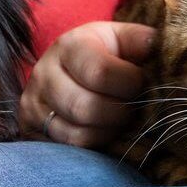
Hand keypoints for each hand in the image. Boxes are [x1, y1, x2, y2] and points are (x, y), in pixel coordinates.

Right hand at [18, 22, 154, 146]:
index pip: (99, 72)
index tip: (140, 84)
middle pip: (85, 107)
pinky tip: (103, 130)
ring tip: (119, 119)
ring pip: (76, 133)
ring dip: (108, 131)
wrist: (66, 69)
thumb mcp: (119, 39)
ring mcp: (33, 103)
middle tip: (132, 108)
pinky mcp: (31, 127)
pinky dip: (93, 143)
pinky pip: (68, 147)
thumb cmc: (102, 54)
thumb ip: (139, 40)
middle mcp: (43, 73)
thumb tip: (155, 44)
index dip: (130, 84)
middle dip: (119, 113)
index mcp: (69, 45)